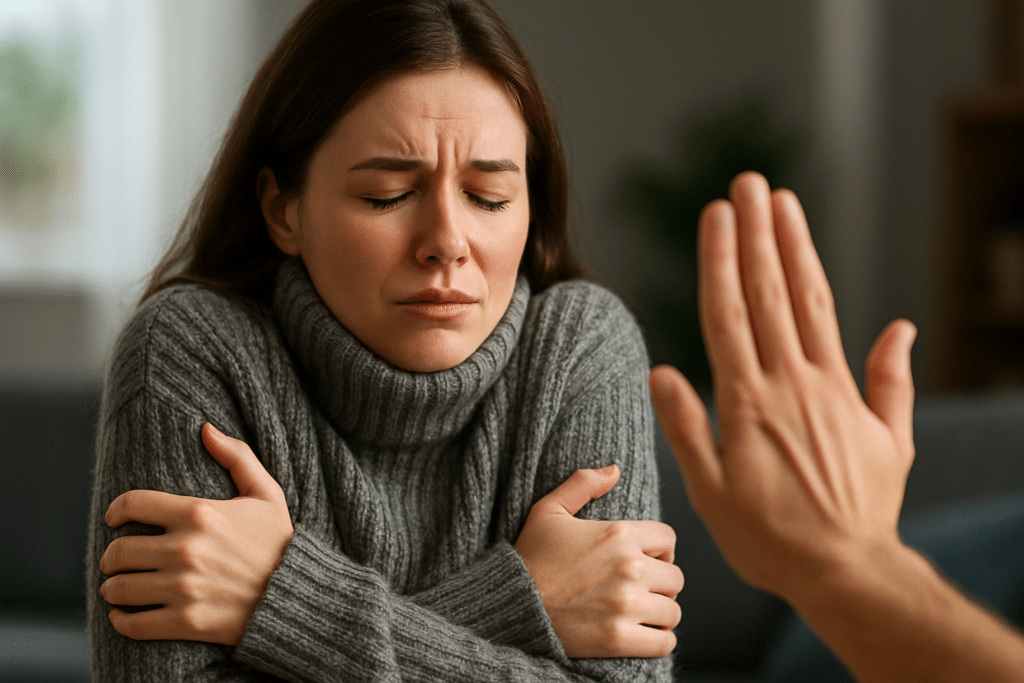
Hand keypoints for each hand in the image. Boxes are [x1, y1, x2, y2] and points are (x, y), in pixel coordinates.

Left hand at [100, 423, 292, 644]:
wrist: (297, 595)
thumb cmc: (280, 543)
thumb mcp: (267, 494)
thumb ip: (237, 457)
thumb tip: (205, 428)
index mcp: (200, 513)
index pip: (133, 504)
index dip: (116, 511)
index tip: (114, 519)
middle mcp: (186, 549)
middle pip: (119, 551)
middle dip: (111, 556)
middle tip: (115, 560)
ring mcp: (185, 588)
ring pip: (120, 588)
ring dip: (113, 588)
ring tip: (117, 588)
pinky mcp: (186, 622)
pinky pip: (133, 624)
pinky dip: (121, 621)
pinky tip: (124, 615)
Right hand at [514, 464, 683, 657]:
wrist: (511, 605)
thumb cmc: (529, 557)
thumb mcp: (548, 511)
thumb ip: (582, 483)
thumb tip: (614, 469)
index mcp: (618, 533)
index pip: (668, 538)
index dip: (660, 549)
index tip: (648, 560)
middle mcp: (629, 567)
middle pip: (675, 577)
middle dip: (662, 584)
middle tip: (644, 590)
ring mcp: (626, 605)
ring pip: (672, 611)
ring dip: (660, 613)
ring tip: (643, 613)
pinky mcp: (619, 639)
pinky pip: (664, 642)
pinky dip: (659, 641)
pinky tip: (644, 635)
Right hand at [649, 172, 916, 599]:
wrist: (844, 572)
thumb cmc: (766, 539)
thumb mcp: (709, 493)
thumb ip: (687, 428)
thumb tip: (664, 371)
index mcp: (749, 403)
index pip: (731, 314)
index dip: (723, 260)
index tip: (718, 214)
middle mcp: (793, 387)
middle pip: (774, 296)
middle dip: (760, 236)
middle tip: (753, 184)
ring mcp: (835, 396)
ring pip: (816, 311)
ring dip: (801, 256)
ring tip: (790, 210)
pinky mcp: (872, 417)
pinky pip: (875, 366)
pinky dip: (880, 337)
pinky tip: (890, 314)